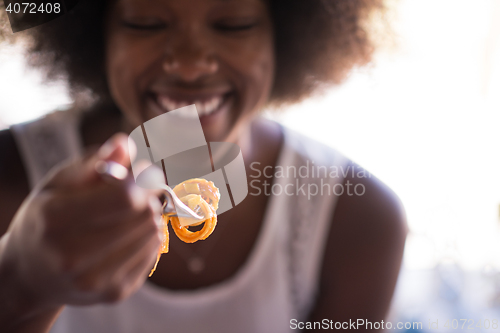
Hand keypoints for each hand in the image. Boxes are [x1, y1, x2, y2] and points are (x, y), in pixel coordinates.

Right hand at [0, 133, 162, 307]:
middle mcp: (72, 257)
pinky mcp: (115, 293)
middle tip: (135, 191)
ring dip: (149, 216)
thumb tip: (125, 144)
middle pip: (145, 215)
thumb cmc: (48, 217)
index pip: (125, 197)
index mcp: (55, 220)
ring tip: (127, 214)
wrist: (33, 271)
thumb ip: (94, 162)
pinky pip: (154, 252)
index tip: (144, 170)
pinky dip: (147, 237)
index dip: (143, 179)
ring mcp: (95, 281)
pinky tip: (127, 234)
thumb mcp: (60, 183)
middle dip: (147, 196)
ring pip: (153, 233)